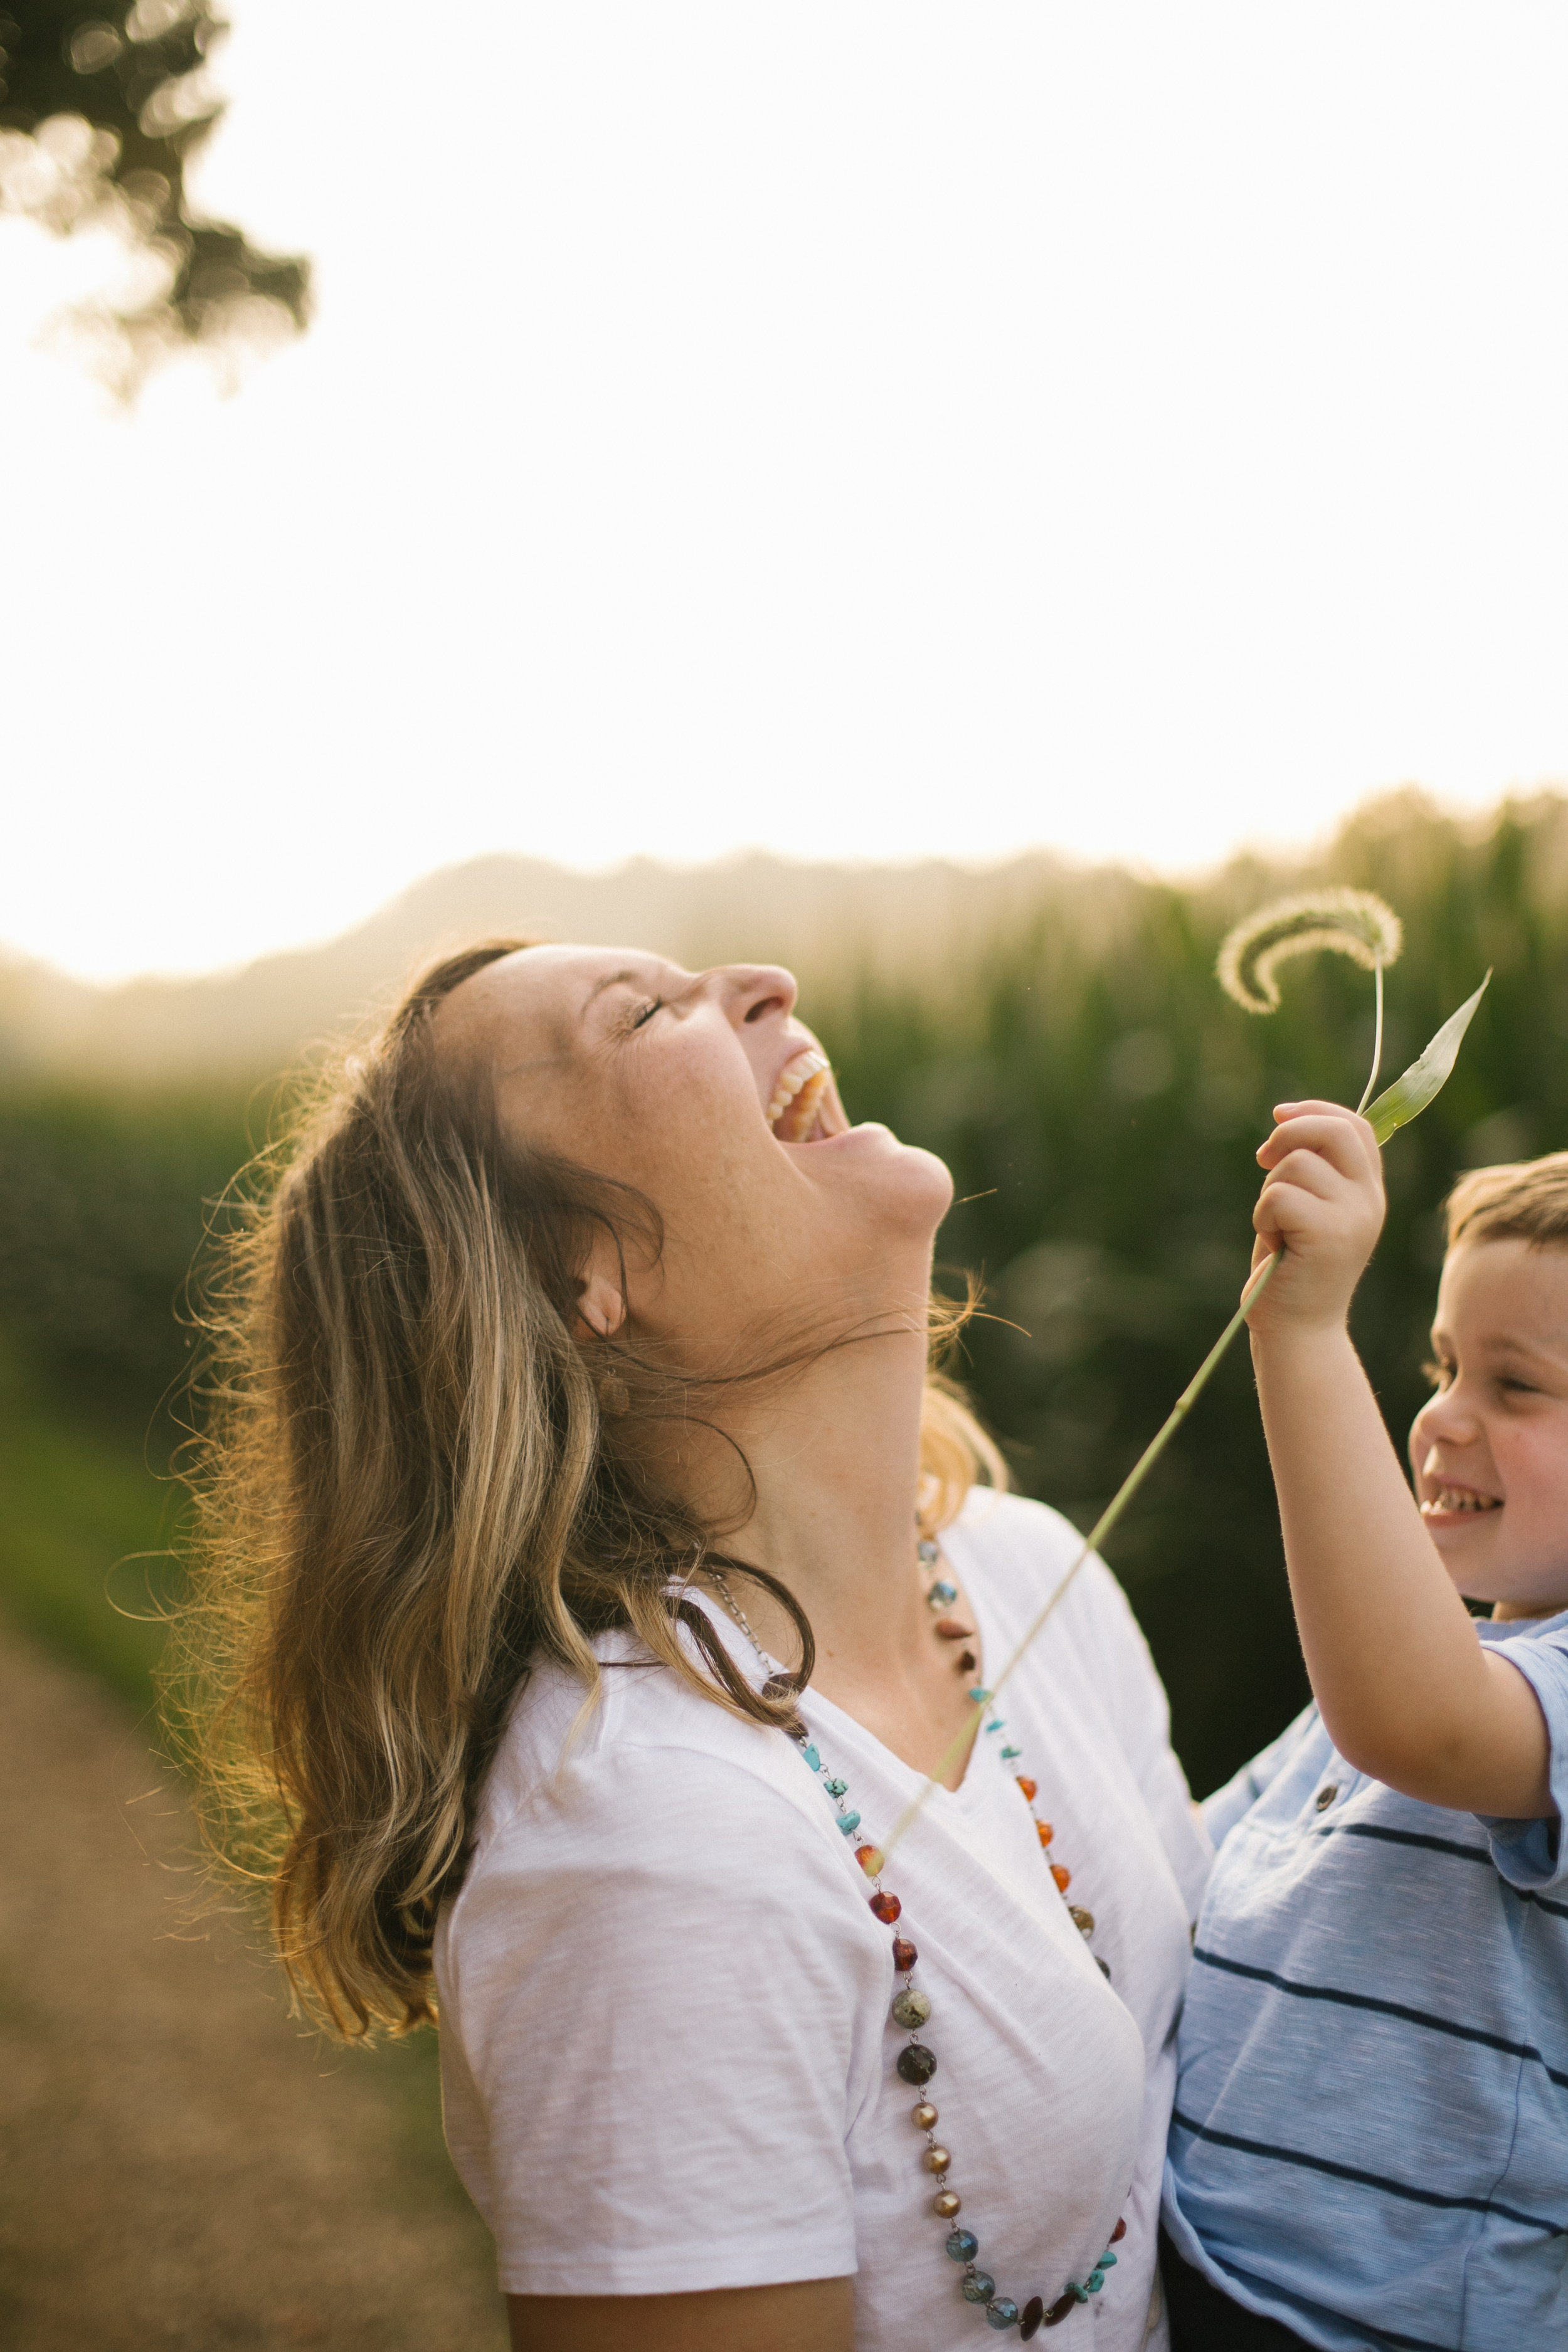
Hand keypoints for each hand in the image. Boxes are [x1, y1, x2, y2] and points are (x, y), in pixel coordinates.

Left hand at [1245, 1100, 1384, 1335]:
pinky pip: (1279, 1195)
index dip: (1315, 1111)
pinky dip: (1263, 1216)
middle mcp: (1369, 1201)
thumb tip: (1284, 1116)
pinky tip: (1274, 1243)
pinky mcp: (1328, 1234)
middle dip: (1289, 1133)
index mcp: (1368, 1191)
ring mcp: (1353, 1217)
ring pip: (1296, 1164)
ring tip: (1276, 1226)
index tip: (1279, 1115)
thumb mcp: (1308, 1209)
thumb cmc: (1292, 1268)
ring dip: (1269, 1190)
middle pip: (1334, 1131)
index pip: (1357, 1127)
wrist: (1298, 1330)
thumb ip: (1311, 1167)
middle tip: (1263, 1159)